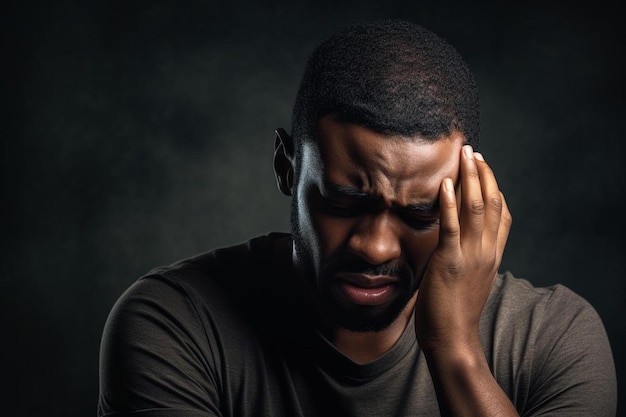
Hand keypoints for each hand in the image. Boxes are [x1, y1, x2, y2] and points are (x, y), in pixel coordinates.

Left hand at [414, 145, 511, 351]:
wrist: (453, 338)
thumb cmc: (455, 311)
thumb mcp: (470, 278)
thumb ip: (470, 256)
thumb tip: (458, 238)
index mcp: (492, 255)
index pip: (503, 214)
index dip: (495, 186)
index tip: (484, 167)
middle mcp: (487, 251)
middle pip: (494, 203)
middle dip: (484, 174)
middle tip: (473, 151)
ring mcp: (471, 256)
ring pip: (478, 208)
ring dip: (472, 178)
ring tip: (466, 156)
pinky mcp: (449, 262)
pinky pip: (452, 226)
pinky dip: (450, 202)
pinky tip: (446, 183)